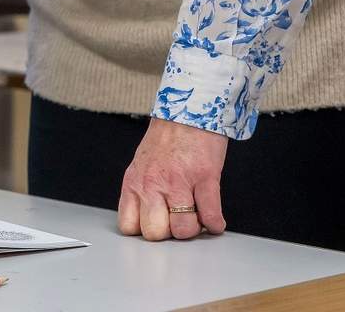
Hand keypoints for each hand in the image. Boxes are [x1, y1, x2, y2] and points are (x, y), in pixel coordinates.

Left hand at [117, 118, 227, 240]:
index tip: (156, 227)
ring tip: (197, 219)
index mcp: (134, 182)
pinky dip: (215, 224)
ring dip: (194, 229)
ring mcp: (178, 182)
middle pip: (155, 233)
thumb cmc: (166, 139)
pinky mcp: (205, 178)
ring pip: (183, 229)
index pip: (129, 225)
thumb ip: (142, 190)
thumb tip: (148, 218)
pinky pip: (210, 215)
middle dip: (169, 233)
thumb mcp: (141, 165)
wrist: (188, 112)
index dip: (144, 231)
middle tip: (178, 222)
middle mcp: (153, 184)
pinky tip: (215, 221)